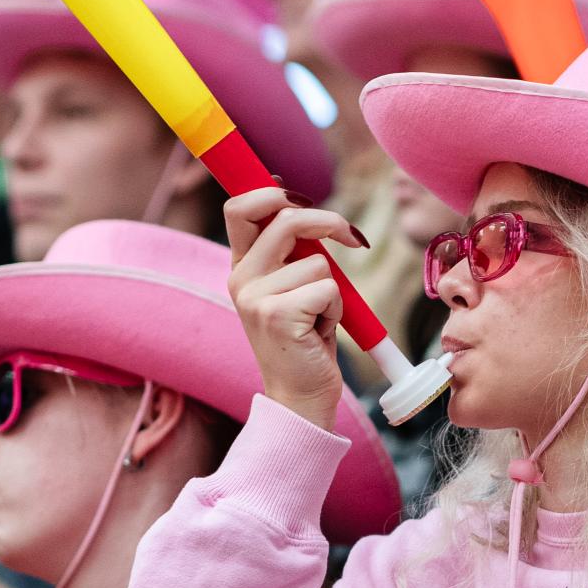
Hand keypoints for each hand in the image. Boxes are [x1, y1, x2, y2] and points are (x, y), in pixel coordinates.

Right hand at [224, 187, 363, 432]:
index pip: (238, 207)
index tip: (296, 196)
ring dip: (333, 288)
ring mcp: (255, 298)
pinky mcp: (277, 315)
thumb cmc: (305, 339)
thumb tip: (297, 202)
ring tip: (319, 317)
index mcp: (241, 268)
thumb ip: (290, 251)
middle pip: (284, 218)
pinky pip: (327, 288)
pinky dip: (336, 308)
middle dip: (326, 220)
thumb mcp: (292, 288)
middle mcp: (240, 279)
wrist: (299, 396)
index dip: (269, 190)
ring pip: (318, 262)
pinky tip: (320, 332)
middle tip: (349, 236)